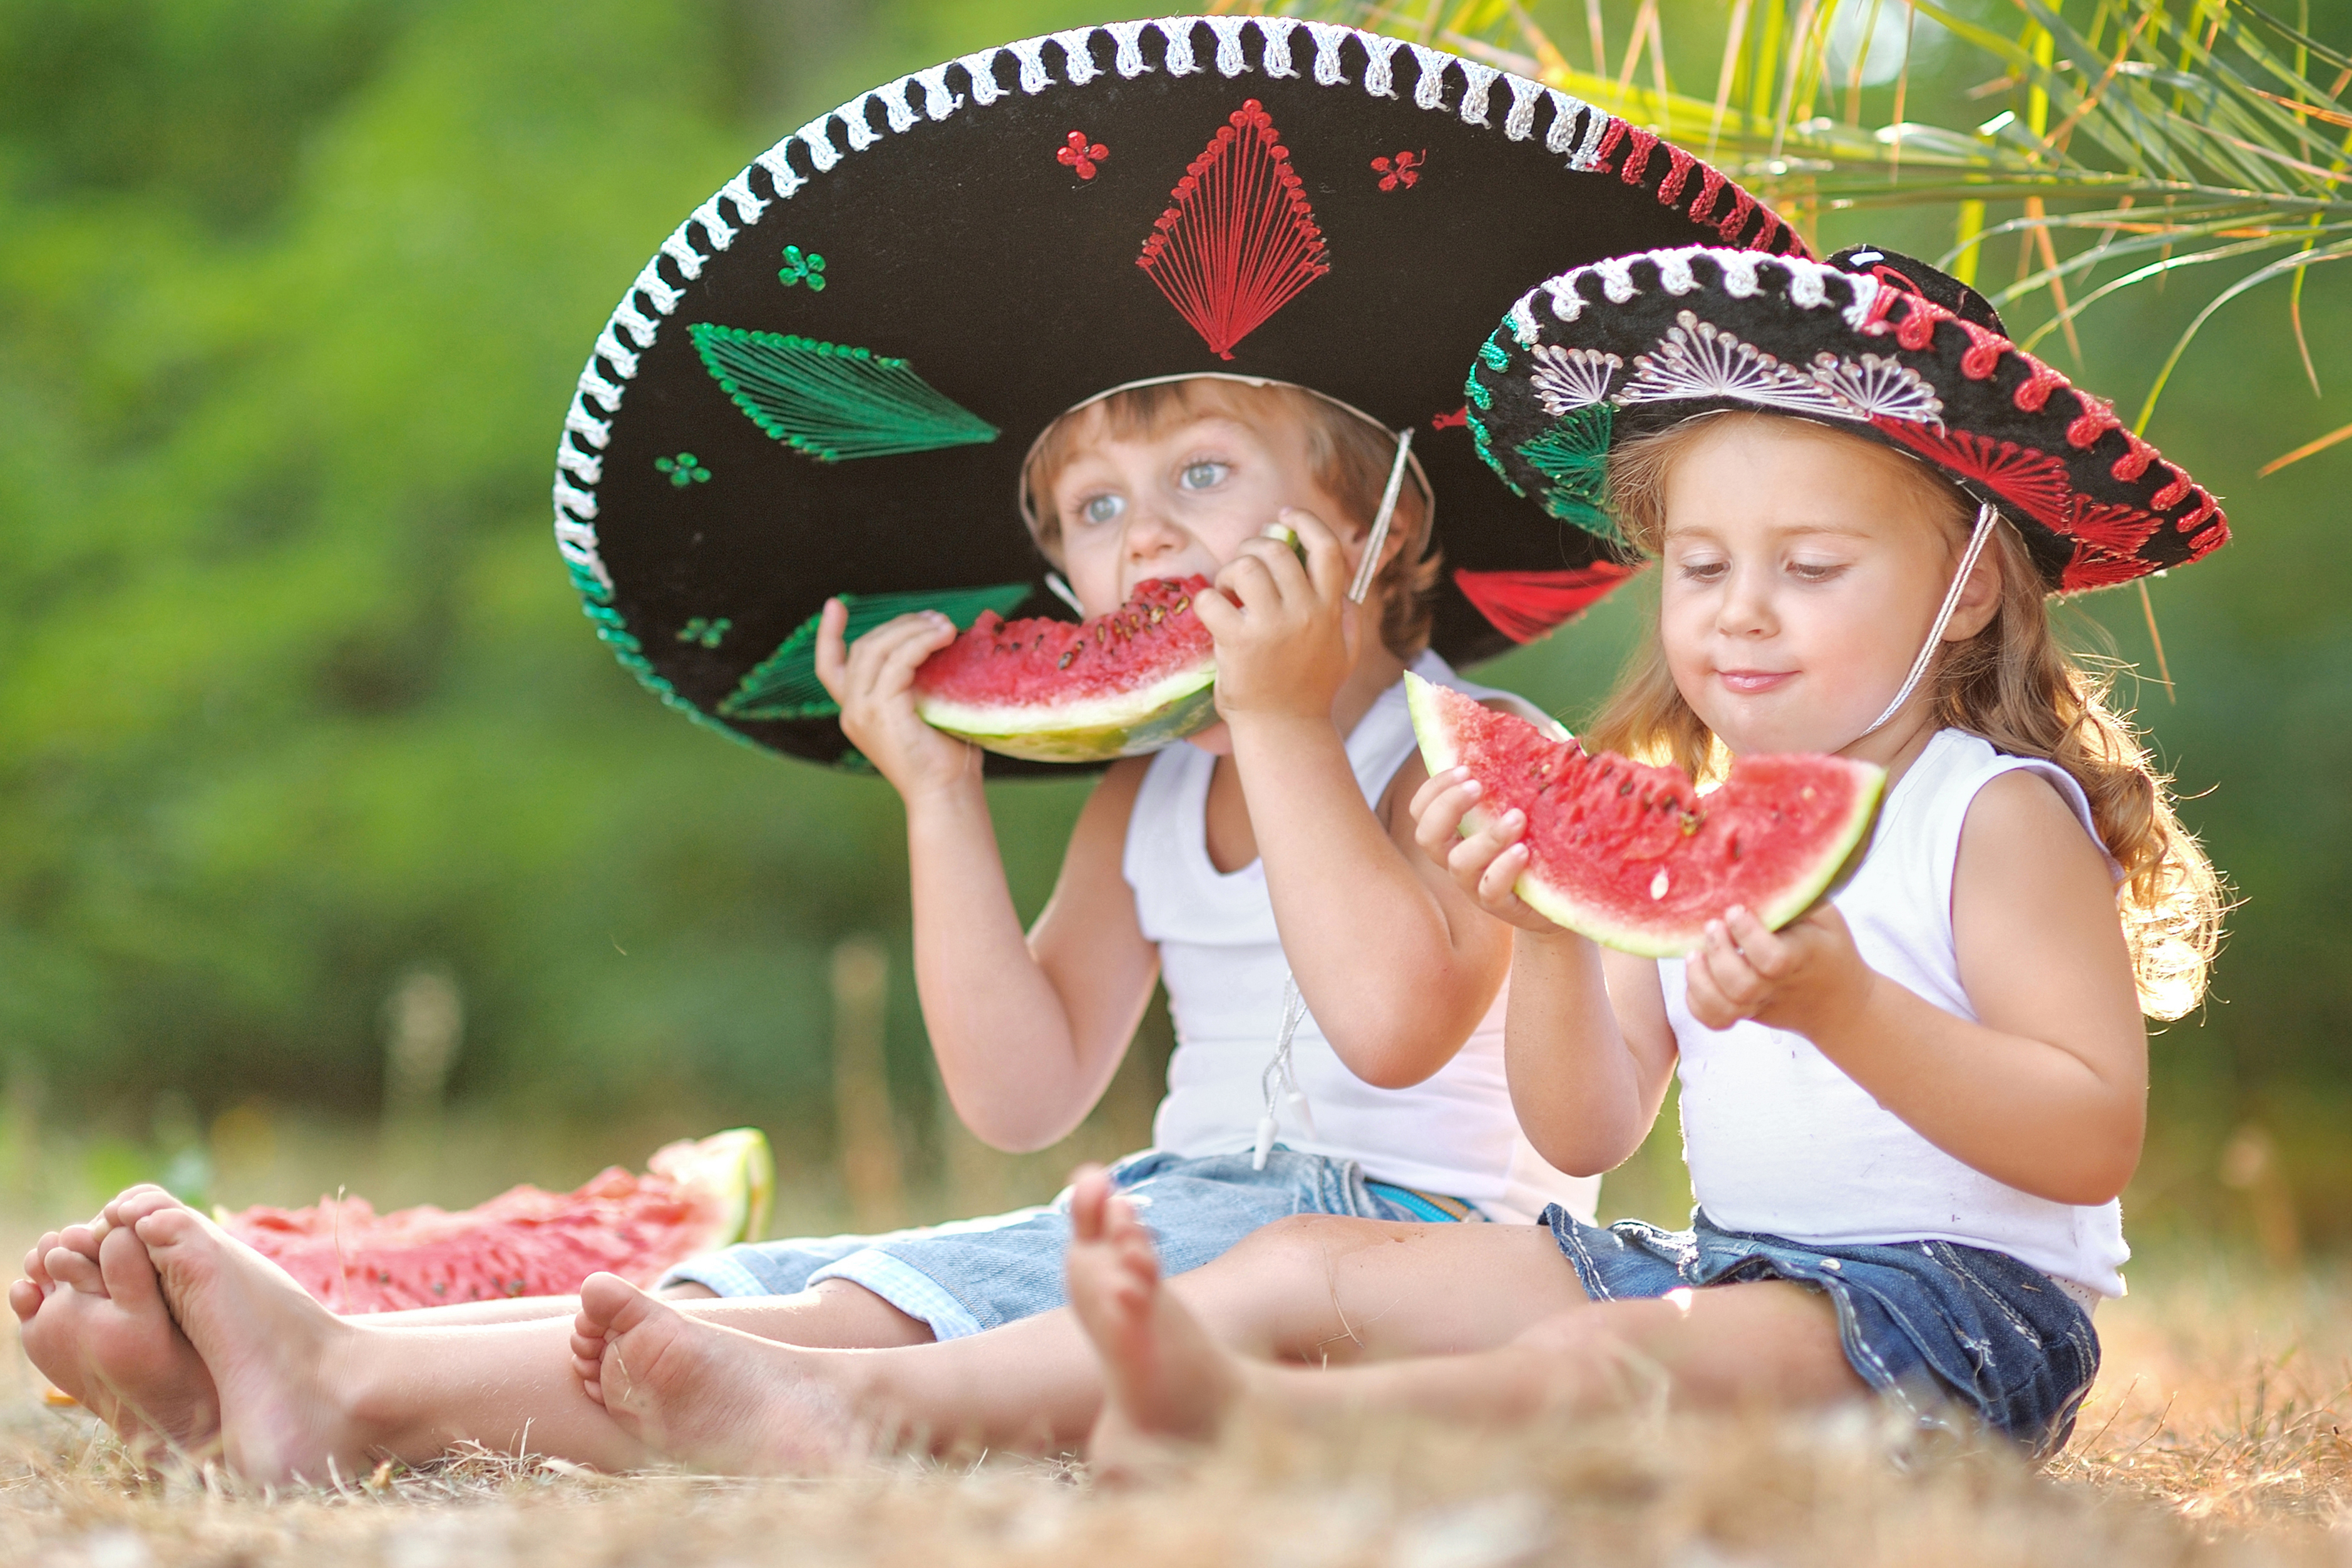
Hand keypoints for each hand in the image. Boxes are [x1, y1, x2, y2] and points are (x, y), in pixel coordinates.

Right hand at [813, 600, 976, 801]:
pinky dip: (921, 642)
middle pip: (864, 648)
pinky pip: (899, 660)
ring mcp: (862, 710)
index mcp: (857, 713)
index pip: (829, 668)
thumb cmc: (946, 758)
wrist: (947, 794)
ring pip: (878, 649)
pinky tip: (944, 637)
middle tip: (935, 619)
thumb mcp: (923, 713)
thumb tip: (939, 639)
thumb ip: (916, 684)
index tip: (834, 605)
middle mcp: (852, 711)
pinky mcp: (881, 710)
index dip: (828, 635)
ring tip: (944, 625)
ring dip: (913, 629)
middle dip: (899, 626)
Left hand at [1192, 507, 1357, 726]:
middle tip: (1241, 568)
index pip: (1327, 547)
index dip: (1305, 521)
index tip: (1284, 516)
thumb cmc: (1309, 692)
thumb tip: (1346, 592)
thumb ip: (1348, 619)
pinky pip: (1212, 599)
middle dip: (1253, 549)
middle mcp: (1306, 612)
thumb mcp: (1345, 654)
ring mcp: (1273, 626)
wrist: (1284, 731)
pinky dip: (1205, 601)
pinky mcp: (1239, 642)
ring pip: (1245, 566)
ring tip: (1226, 591)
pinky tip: (1211, 616)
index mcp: (1331, 609)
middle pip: (1277, 550)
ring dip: (1229, 571)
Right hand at [1408, 766, 1565, 935]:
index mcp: (1459, 832)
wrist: (1573, 894)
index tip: (1462, 768)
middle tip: (1477, 787)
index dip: (1432, 788)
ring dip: (1484, 837)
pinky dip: (1503, 868)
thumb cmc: (1547, 842)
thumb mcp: (1534, 805)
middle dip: (1446, 808)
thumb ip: (1525, 776)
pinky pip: (1490, 890)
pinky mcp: (1502, 906)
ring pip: (1458, 863)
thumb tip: (1538, 733)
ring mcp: (1477, 885)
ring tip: (1516, 818)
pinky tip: (1523, 851)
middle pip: (1426, 836)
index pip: (1422, 810)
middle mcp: (1459, 858)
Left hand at [1683, 904, 1873, 1036]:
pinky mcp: (1745, 1013)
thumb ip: (1797, 897)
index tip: (1735, 910)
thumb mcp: (1825, 917)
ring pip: (1725, 1008)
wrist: (1839, 1003)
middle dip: (1719, 955)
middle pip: (1742, 986)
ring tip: (1694, 953)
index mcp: (1803, 957)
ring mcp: (1760, 1003)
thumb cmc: (1827, 947)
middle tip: (1712, 926)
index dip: (1749, 936)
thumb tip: (1760, 863)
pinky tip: (1697, 971)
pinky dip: (1697, 1000)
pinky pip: (1714, 1019)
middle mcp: (1778, 985)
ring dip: (1701, 980)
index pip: (1773, 959)